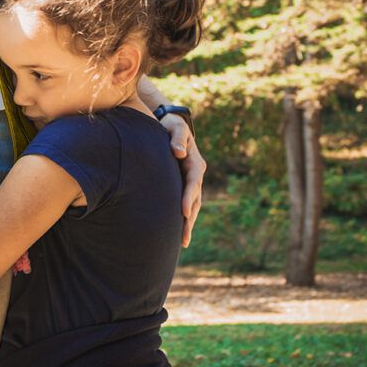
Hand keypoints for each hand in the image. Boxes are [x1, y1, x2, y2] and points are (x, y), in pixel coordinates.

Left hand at [159, 114, 205, 247]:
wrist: (171, 124)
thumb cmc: (171, 126)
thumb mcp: (175, 127)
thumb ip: (177, 138)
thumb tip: (178, 153)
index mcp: (194, 162)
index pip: (193, 183)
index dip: (189, 197)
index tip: (184, 212)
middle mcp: (195, 174)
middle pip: (195, 199)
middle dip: (190, 218)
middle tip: (183, 237)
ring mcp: (191, 181)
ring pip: (193, 204)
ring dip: (188, 223)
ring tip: (183, 241)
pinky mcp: (183, 184)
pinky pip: (186, 203)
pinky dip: (184, 217)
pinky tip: (178, 232)